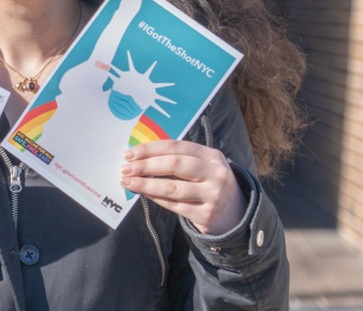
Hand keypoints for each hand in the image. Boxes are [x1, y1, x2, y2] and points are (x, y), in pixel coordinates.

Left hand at [119, 140, 246, 234]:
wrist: (236, 215)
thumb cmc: (210, 184)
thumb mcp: (205, 166)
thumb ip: (180, 159)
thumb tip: (141, 156)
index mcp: (212, 156)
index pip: (177, 146)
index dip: (151, 149)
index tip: (130, 153)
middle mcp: (215, 174)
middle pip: (175, 165)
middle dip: (146, 165)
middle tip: (125, 168)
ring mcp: (213, 195)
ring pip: (172, 188)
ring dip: (146, 184)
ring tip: (127, 182)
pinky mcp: (206, 215)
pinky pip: (174, 206)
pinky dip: (155, 198)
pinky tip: (143, 194)